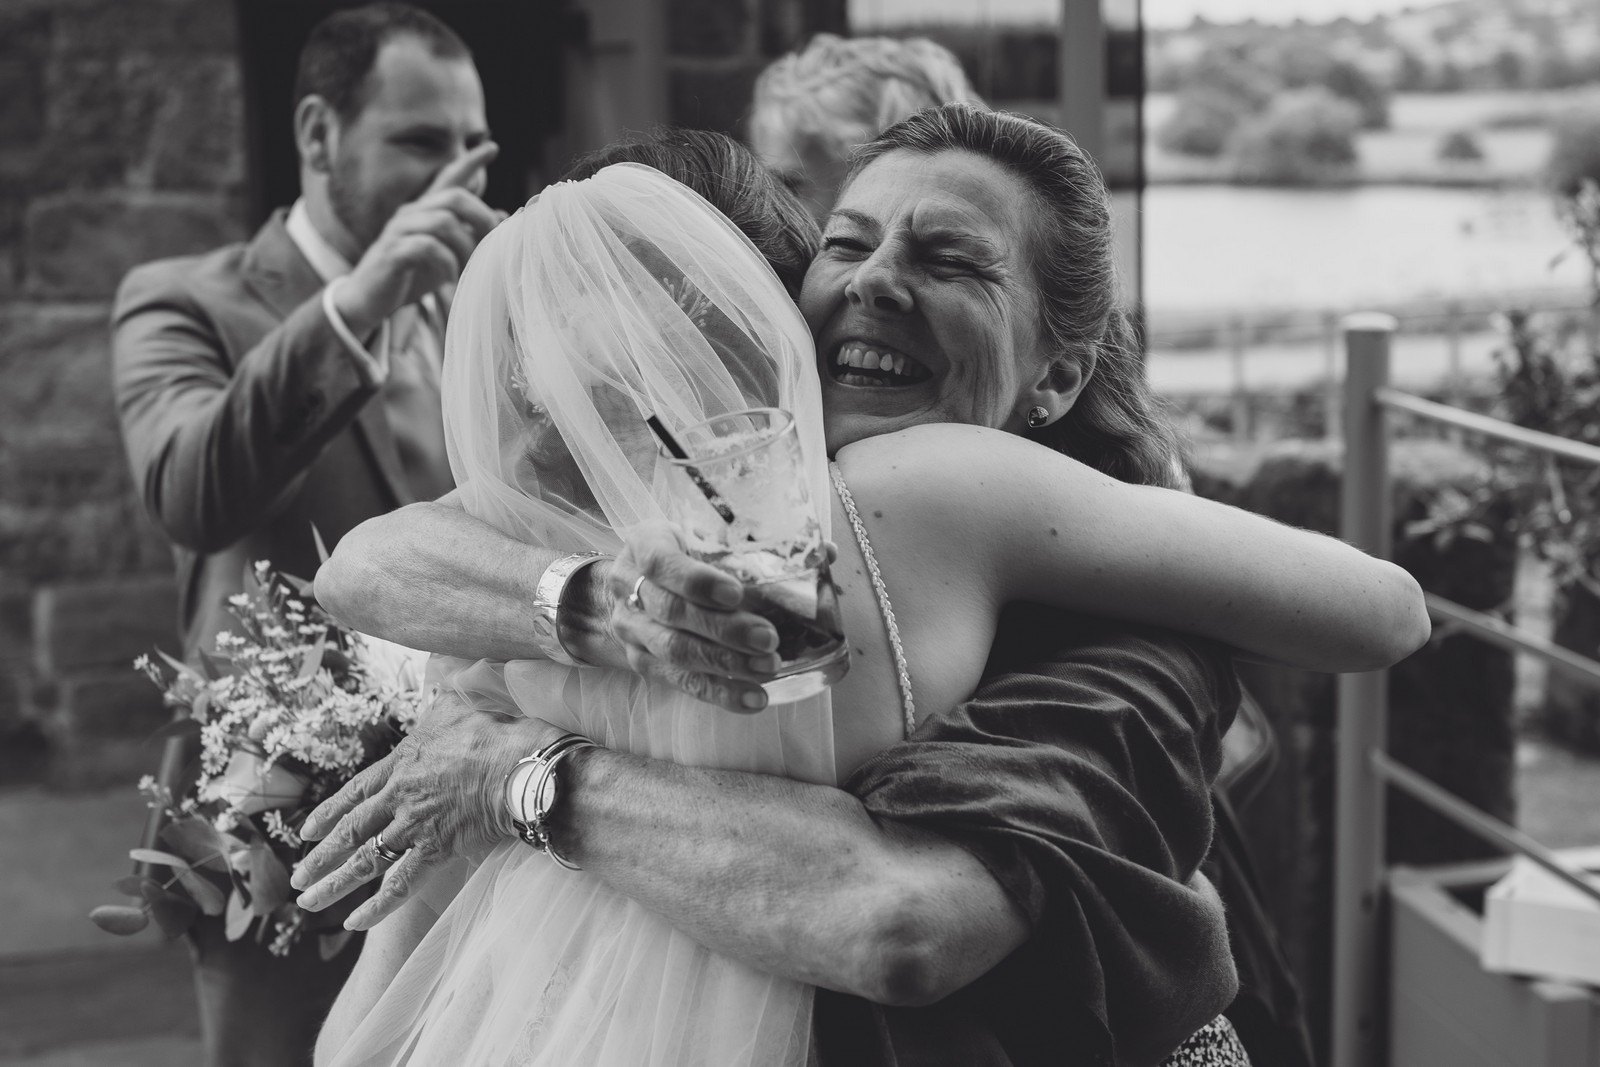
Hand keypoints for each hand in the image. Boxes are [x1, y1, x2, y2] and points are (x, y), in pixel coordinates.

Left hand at [289, 688, 556, 929]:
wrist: (518, 767)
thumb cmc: (494, 734)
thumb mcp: (459, 707)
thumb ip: (443, 702)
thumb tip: (442, 684)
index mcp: (401, 764)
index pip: (355, 793)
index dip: (328, 813)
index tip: (305, 831)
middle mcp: (399, 798)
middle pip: (350, 832)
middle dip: (320, 856)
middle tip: (296, 877)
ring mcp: (414, 826)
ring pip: (363, 861)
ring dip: (332, 884)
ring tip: (306, 903)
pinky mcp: (435, 851)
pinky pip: (399, 884)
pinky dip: (376, 906)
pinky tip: (354, 922)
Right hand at [333, 142, 502, 335]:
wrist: (368, 300)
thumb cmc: (410, 277)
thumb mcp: (446, 256)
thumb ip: (470, 236)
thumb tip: (502, 216)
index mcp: (424, 212)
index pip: (448, 178)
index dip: (470, 162)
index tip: (492, 147)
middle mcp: (411, 214)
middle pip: (454, 198)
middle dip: (481, 218)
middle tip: (492, 243)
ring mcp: (399, 231)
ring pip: (443, 222)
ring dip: (465, 248)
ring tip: (467, 270)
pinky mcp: (392, 252)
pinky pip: (427, 247)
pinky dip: (446, 263)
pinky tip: (449, 278)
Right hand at [609, 521, 783, 712]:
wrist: (635, 584)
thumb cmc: (684, 552)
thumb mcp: (706, 534)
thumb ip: (760, 543)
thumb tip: (827, 552)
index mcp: (644, 545)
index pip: (662, 563)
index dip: (697, 581)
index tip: (737, 593)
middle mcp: (629, 587)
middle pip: (673, 612)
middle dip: (724, 630)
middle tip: (769, 639)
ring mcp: (632, 629)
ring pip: (675, 651)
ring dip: (725, 664)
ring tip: (768, 669)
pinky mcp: (643, 663)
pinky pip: (680, 682)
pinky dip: (719, 693)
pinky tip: (753, 698)